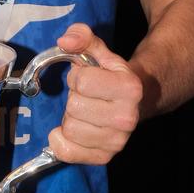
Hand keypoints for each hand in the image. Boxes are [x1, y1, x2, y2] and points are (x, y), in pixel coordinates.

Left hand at [48, 23, 141, 164]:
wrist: (132, 102)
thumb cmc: (109, 73)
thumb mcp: (98, 49)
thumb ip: (81, 35)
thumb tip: (64, 41)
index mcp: (130, 87)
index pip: (83, 82)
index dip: (77, 76)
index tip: (87, 76)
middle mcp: (127, 118)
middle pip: (74, 107)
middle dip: (74, 96)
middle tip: (87, 95)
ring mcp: (118, 141)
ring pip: (69, 129)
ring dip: (70, 117)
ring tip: (85, 110)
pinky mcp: (105, 157)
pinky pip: (67, 152)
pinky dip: (61, 141)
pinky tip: (71, 129)